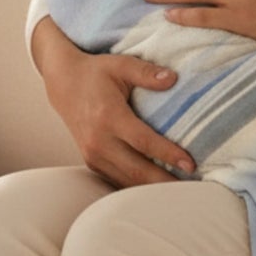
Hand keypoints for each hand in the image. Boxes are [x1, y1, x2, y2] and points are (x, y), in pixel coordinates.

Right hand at [33, 22, 194, 186]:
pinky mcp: (92, 162)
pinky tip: (157, 188)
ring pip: (127, 180)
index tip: (190, 164)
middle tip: (192, 188)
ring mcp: (92, 154)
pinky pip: (117, 180)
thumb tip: (173, 79)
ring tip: (179, 191)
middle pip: (136, 169)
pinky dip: (137, 187)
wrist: (64, 84)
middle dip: (165, 182)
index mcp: (108, 116)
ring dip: (153, 188)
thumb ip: (146, 73)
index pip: (143, 141)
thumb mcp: (121, 64)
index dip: (168, 154)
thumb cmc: (96, 73)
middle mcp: (98, 140)